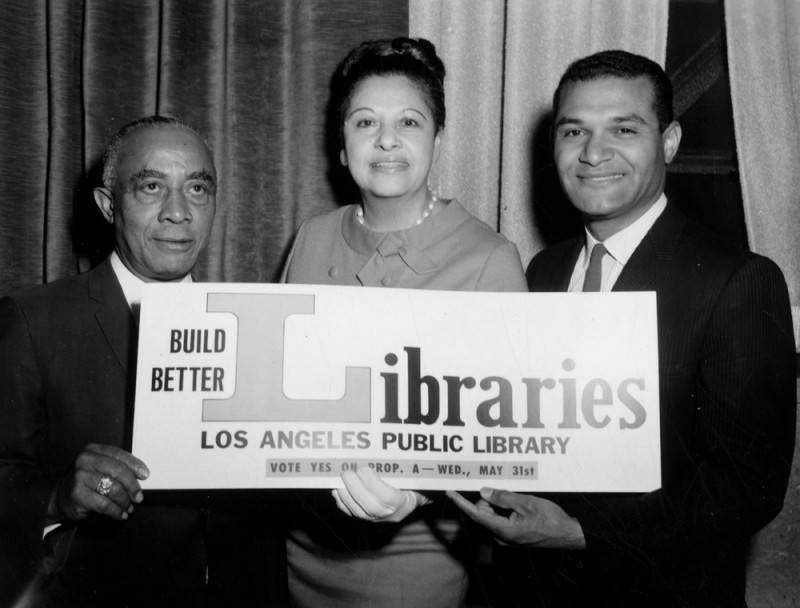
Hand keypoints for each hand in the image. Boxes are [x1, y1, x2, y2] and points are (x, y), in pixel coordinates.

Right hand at [48, 443, 149, 523]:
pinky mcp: (77, 494)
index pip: (119, 455)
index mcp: (93, 450)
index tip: (145, 475)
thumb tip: (141, 475)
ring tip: (129, 507)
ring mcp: (79, 477)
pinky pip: (104, 504)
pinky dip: (116, 511)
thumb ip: (117, 467)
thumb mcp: (99, 468)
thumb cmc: (84, 481)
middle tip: (138, 497)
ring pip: (113, 489)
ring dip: (125, 501)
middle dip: (132, 486)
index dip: (135, 465)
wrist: (58, 496)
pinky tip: (121, 514)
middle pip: (118, 471)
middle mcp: (85, 460)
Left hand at [332, 465, 430, 522]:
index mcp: (406, 501)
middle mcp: (393, 514)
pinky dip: (342, 502)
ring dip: (346, 495)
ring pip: (359, 513)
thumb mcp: (409, 472)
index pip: (388, 497)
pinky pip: (353, 514)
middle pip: (371, 507)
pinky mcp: (369, 520)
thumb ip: (397, 465)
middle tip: (346, 472)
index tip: (363, 469)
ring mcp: (380, 520)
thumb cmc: (412, 481)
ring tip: (339, 479)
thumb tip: (377, 449)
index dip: (373, 483)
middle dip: (355, 488)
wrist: (413, 498)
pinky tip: (337, 489)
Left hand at [447, 488, 585, 548]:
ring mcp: (507, 538)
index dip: (462, 502)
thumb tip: (484, 493)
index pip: (476, 514)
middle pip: (484, 513)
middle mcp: (501, 537)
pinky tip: (518, 505)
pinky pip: (501, 520)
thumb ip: (503, 498)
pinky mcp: (513, 537)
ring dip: (499, 505)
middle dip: (489, 500)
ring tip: (519, 501)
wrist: (568, 535)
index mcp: (503, 530)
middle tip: (508, 493)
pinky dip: (504, 510)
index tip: (450, 492)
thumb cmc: (550, 519)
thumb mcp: (526, 503)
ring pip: (492, 516)